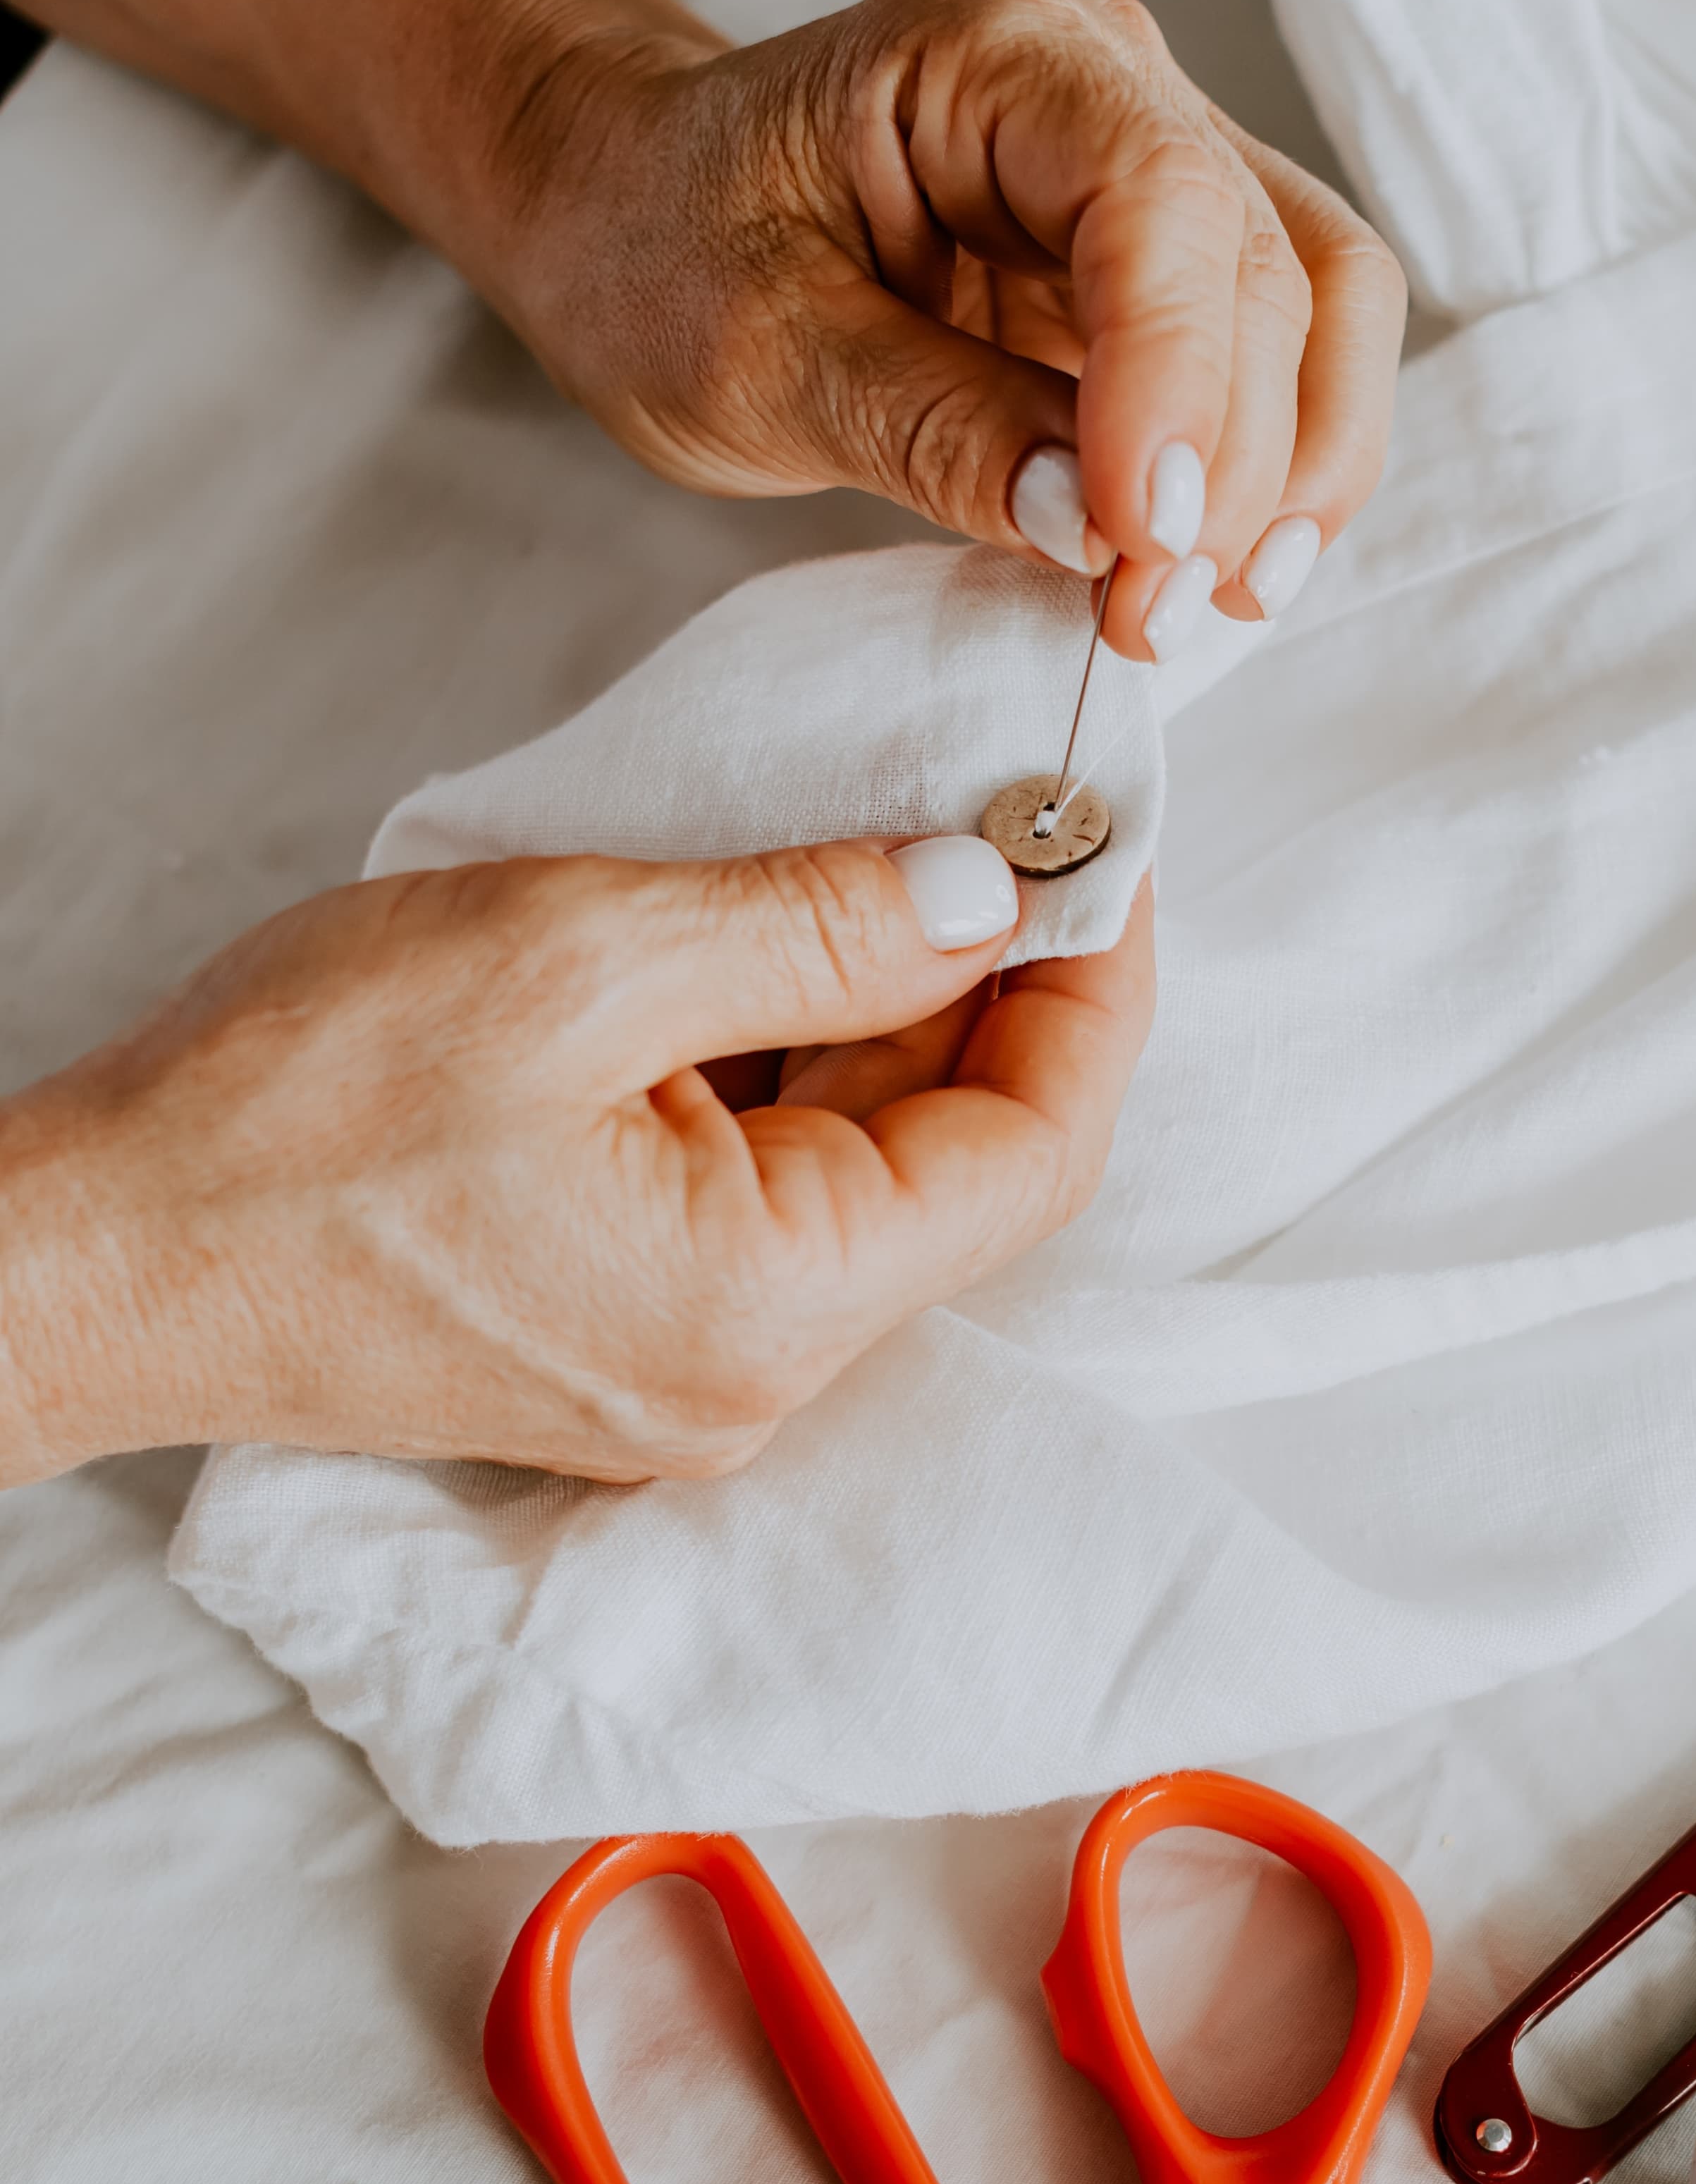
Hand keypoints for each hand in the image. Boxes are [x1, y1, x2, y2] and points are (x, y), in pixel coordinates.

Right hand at [0, 842, 1151, 1486]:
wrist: (107, 1249)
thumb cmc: (295, 1113)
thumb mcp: (579, 957)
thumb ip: (815, 924)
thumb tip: (984, 888)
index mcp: (774, 1305)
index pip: (1035, 1151)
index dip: (1094, 985)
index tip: (1100, 837)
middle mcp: (762, 1376)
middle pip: (965, 1165)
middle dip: (1002, 982)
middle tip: (1009, 807)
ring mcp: (699, 1371)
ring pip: (870, 1168)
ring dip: (898, 1009)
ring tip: (895, 844)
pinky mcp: (635, 1338)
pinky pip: (777, 1190)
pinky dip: (802, 1060)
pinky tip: (785, 939)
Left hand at [487, 0, 1406, 666]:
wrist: (631, 207)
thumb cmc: (662, 249)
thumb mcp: (753, 357)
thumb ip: (930, 428)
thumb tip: (1096, 529)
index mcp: (986, 51)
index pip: (1158, 197)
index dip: (1179, 380)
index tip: (1139, 543)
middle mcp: (1105, 78)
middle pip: (1267, 264)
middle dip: (1234, 466)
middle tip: (1143, 620)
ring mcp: (1157, 161)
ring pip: (1321, 303)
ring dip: (1295, 471)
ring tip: (1208, 605)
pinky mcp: (1169, 262)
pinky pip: (1287, 355)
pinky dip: (1277, 470)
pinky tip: (1213, 568)